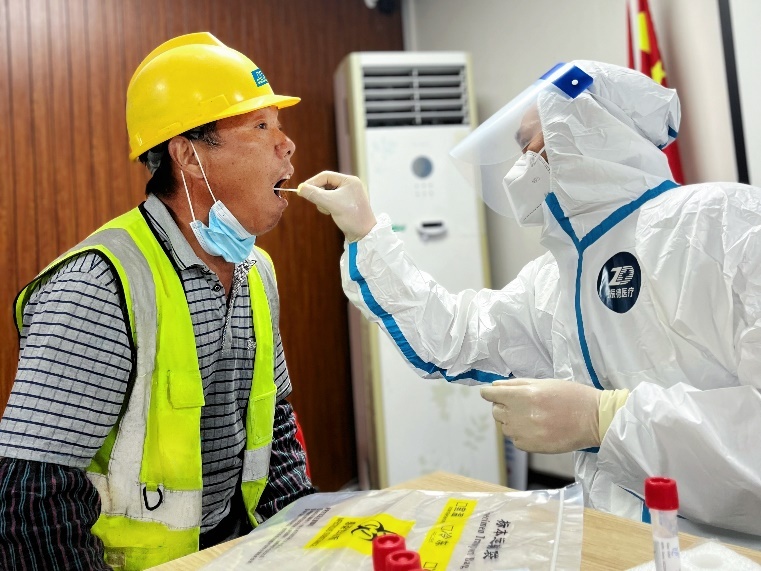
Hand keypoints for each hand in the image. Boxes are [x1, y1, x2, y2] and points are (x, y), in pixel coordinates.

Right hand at [298, 171, 376, 242]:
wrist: (363, 234)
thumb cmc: (351, 217)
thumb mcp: (331, 204)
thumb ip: (315, 194)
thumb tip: (300, 188)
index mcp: (349, 181)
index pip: (326, 176)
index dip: (313, 182)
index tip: (302, 190)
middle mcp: (349, 185)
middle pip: (326, 184)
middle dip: (319, 194)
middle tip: (316, 202)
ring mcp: (348, 195)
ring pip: (327, 193)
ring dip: (323, 202)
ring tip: (329, 210)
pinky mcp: (346, 204)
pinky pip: (331, 201)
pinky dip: (328, 206)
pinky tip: (331, 213)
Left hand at [480, 378, 601, 453]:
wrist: (593, 419)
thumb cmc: (571, 396)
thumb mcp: (544, 383)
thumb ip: (516, 385)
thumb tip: (495, 386)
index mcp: (522, 395)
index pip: (490, 394)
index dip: (490, 393)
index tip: (490, 393)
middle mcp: (519, 414)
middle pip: (495, 411)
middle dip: (503, 406)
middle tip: (521, 405)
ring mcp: (523, 432)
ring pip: (504, 426)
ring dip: (512, 421)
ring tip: (533, 417)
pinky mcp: (530, 447)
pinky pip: (515, 440)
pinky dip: (521, 434)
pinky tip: (537, 429)